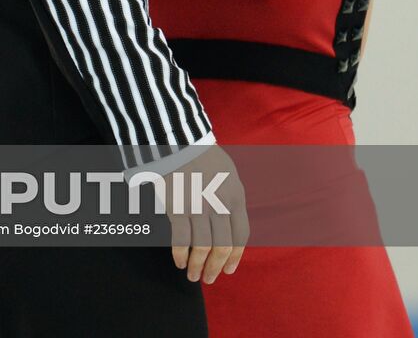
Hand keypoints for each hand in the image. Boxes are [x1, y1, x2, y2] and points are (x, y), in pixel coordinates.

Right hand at [164, 144, 248, 284]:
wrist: (177, 138)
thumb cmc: (201, 154)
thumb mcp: (227, 172)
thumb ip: (231, 198)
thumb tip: (230, 226)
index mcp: (235, 194)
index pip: (241, 234)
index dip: (235, 256)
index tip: (228, 269)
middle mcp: (220, 203)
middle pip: (222, 245)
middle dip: (215, 267)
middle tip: (209, 278)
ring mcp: (198, 205)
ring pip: (202, 247)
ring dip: (197, 266)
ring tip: (192, 275)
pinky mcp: (177, 206)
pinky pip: (180, 239)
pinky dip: (180, 255)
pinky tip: (179, 261)